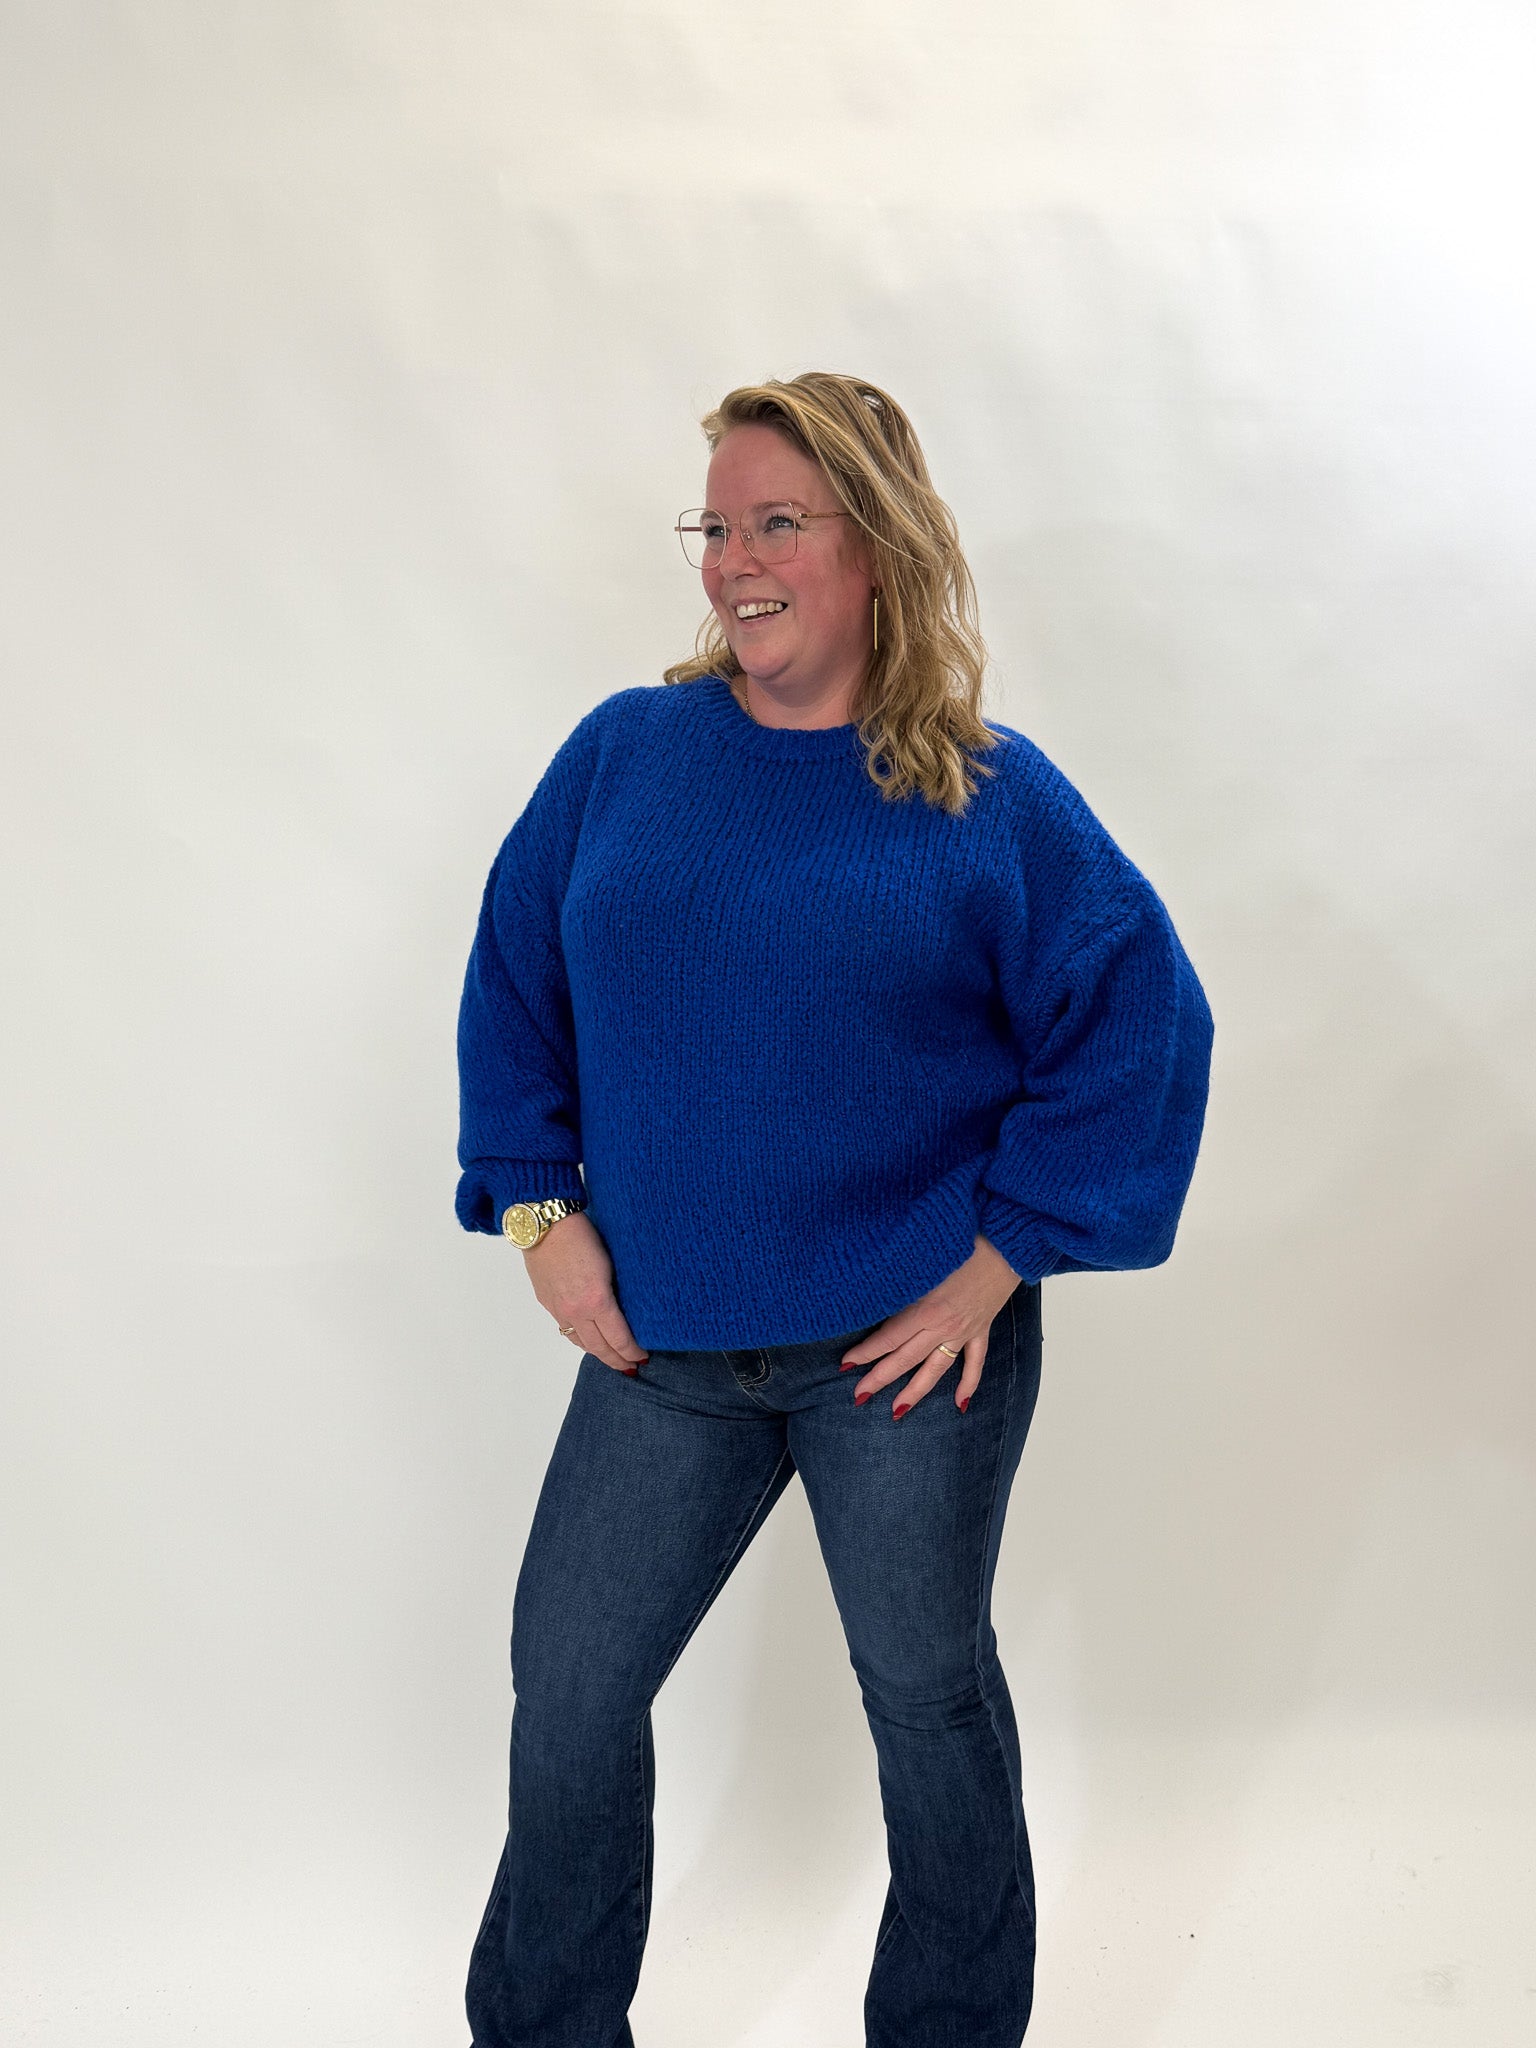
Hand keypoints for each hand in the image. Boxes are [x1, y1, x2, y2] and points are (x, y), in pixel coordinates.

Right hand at [522, 1211, 648, 1373]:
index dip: (633, 1352)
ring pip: (581, 1342)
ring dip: (598, 1353)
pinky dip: (580, 1340)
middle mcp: (577, 1311)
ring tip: (612, 1358)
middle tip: (632, 1366)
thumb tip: (628, 1308)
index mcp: (597, 1301)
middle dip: (618, 1360)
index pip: (620, 1339)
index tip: (644, 1356)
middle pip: (600, 1348)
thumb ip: (617, 1290)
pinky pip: (566, 1329)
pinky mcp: (547, 1302)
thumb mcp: (611, 1262)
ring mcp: (559, 1309)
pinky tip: (588, 1341)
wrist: (545, 1223)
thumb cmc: (583, 1233)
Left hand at [839, 1235, 1020, 1418]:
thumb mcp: (923, 1261)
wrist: (1007, 1243)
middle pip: (906, 1359)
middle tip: (859, 1396)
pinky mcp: (982, 1328)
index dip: (866, 1352)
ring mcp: (964, 1331)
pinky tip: (960, 1403)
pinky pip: (975, 1362)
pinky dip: (968, 1384)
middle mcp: (944, 1326)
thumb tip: (874, 1298)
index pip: (888, 1338)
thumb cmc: (963, 1241)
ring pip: (935, 1369)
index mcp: (927, 1309)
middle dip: (880, 1379)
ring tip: (897, 1411)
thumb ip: (901, 1285)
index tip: (847, 1364)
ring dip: (915, 1392)